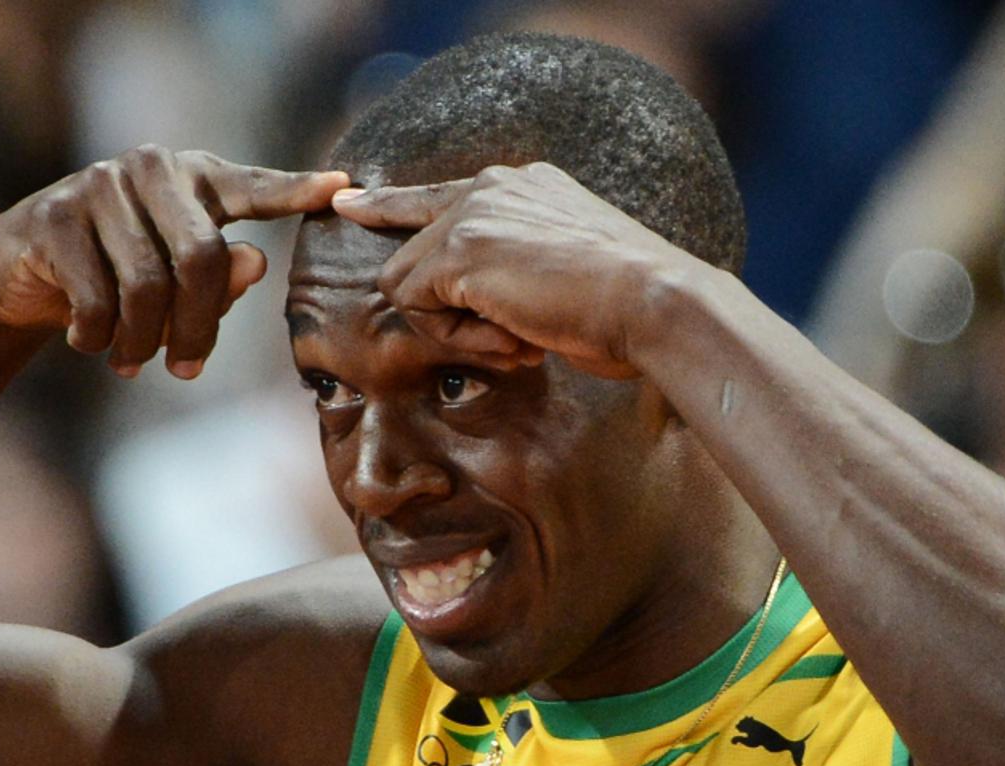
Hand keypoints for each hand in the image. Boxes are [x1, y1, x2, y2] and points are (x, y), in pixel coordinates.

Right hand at [0, 146, 348, 377]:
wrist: (18, 270)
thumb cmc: (116, 274)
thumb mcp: (173, 279)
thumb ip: (219, 276)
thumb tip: (255, 262)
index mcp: (194, 177)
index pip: (253, 187)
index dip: (296, 191)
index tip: (342, 189)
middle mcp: (150, 167)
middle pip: (200, 258)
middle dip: (197, 329)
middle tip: (187, 372)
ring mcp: (99, 184)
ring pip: (146, 287)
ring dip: (142, 343)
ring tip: (134, 363)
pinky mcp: (54, 215)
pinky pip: (95, 297)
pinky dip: (97, 337)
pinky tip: (89, 341)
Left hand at [332, 162, 717, 379]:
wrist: (655, 302)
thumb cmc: (625, 305)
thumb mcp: (564, 266)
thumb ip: (514, 263)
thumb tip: (477, 296)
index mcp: (521, 185)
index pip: (435, 194)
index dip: (387, 204)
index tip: (349, 204)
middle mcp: (492, 188)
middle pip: (414, 257)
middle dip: (451, 314)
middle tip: (512, 341)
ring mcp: (472, 216)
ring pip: (408, 284)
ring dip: (454, 330)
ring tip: (515, 339)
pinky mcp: (459, 251)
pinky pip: (416, 306)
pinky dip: (455, 337)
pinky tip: (510, 338)